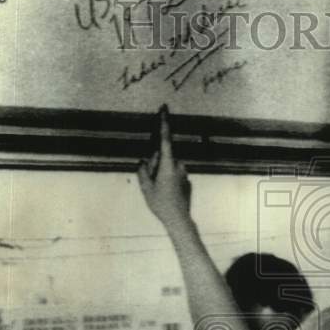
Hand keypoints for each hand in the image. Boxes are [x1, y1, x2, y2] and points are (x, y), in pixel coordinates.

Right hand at [137, 105, 191, 230]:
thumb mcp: (145, 188)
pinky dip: (168, 181)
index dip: (163, 123)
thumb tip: (144, 161)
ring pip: (168, 166)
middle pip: (162, 157)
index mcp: (168, 164)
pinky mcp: (187, 180)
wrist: (179, 220)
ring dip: (161, 174)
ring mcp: (184, 173)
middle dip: (155, 165)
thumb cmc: (161, 204)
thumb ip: (143, 170)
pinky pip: (174, 175)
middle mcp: (179, 165)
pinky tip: (167, 195)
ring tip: (160, 192)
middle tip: (153, 184)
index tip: (164, 109)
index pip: (164, 139)